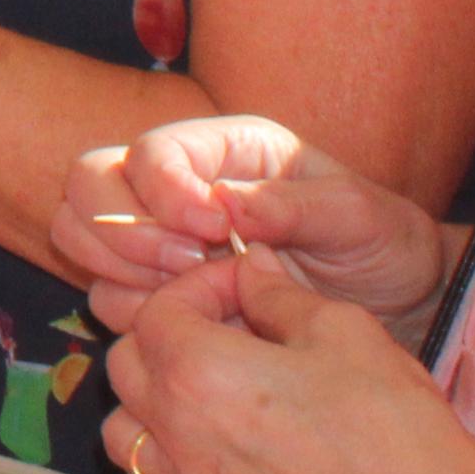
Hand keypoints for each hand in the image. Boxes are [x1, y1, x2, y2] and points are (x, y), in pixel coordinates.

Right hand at [57, 115, 448, 332]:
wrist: (394, 308)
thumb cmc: (381, 247)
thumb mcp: (359, 218)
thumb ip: (295, 205)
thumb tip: (225, 202)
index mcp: (222, 150)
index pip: (149, 151)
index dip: (163, 191)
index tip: (211, 231)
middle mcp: (176, 185)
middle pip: (88, 182)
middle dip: (123, 229)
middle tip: (186, 266)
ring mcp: (157, 237)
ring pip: (80, 237)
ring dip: (124, 272)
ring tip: (191, 295)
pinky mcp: (154, 289)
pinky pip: (104, 294)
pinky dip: (133, 311)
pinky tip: (191, 323)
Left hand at [101, 249, 474, 473]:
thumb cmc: (392, 422)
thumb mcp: (339, 328)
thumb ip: (277, 292)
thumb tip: (250, 268)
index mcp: (197, 373)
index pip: (156, 310)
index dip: (197, 286)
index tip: (240, 284)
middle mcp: (180, 433)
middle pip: (126, 364)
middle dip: (165, 332)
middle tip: (225, 324)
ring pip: (127, 428)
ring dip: (152, 395)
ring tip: (209, 380)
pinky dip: (176, 446)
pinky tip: (229, 432)